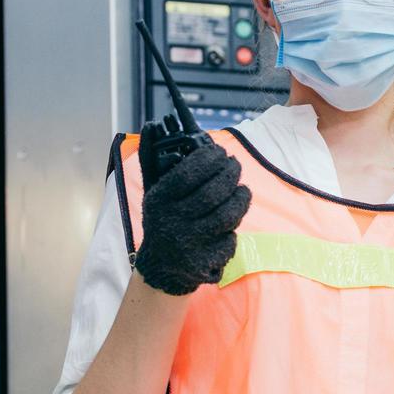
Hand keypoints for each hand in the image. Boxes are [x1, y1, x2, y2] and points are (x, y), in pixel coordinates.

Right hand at [133, 139, 250, 294]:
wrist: (160, 269)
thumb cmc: (163, 220)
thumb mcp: (153, 192)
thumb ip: (154, 159)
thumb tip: (151, 125)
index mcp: (159, 201)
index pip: (188, 174)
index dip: (209, 159)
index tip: (220, 151)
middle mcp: (172, 221)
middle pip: (213, 193)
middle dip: (230, 174)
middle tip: (236, 165)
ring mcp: (189, 243)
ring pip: (227, 216)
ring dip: (240, 198)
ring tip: (242, 189)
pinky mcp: (203, 262)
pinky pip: (229, 240)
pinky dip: (234, 229)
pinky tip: (233, 219)